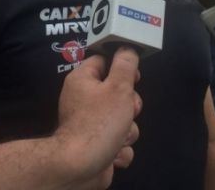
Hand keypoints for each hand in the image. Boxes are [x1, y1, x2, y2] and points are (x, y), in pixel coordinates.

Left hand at [55, 47, 141, 188]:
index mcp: (82, 79)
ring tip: (119, 136)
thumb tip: (127, 49)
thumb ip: (126, 65)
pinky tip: (114, 152)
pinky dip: (120, 149)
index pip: (104, 62)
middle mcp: (83, 99)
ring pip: (122, 120)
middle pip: (117, 93)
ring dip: (127, 131)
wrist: (81, 166)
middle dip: (129, 106)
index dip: (122, 68)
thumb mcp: (118, 87)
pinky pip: (117, 142)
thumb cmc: (99, 122)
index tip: (134, 77)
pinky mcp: (96, 146)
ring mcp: (89, 124)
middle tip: (128, 111)